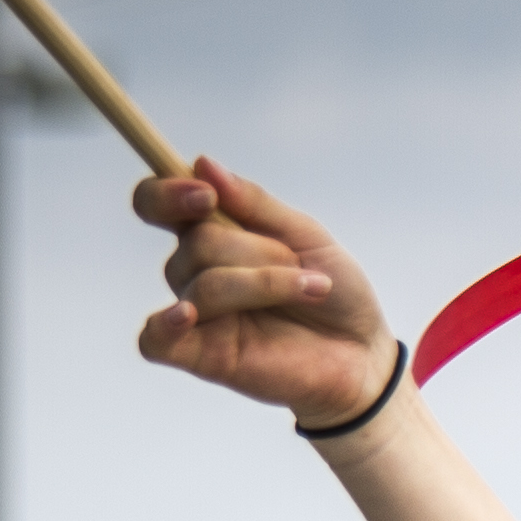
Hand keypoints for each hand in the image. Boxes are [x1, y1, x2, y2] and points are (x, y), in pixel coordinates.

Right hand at [127, 159, 399, 427]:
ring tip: (312, 292)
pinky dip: (165, 325)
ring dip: (263, 283)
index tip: (207, 195)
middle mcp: (196, 271)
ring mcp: (198, 315)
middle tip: (302, 267)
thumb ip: (254, 202)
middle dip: (258, 251)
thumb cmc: (335, 292)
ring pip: (202, 284)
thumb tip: (202, 164)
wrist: (364, 353)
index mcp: (213, 233)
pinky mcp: (203, 356)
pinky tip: (188, 315)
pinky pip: (155, 340)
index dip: (168, 193)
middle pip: (196, 243)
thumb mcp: (305, 235)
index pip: (157, 202)